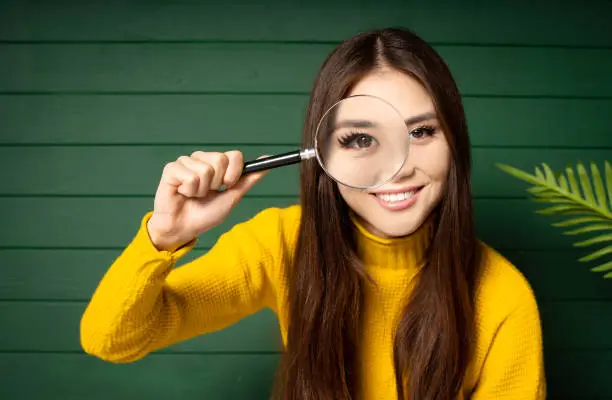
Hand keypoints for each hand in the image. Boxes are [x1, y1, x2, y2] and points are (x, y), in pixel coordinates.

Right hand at [146, 150, 266, 250]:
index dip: (234, 173)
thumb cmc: (206, 214)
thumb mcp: (232, 197)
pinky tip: (183, 193)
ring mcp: (186, 162)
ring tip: (193, 195)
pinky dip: (189, 190)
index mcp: (217, 164)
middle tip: (207, 193)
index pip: (235, 155)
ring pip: (205, 169)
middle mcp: (202, 159)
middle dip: (217, 182)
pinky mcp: (171, 169)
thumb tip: (268, 161)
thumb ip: (248, 179)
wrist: (184, 228)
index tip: (227, 186)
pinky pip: (189, 176)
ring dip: (201, 190)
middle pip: (220, 159)